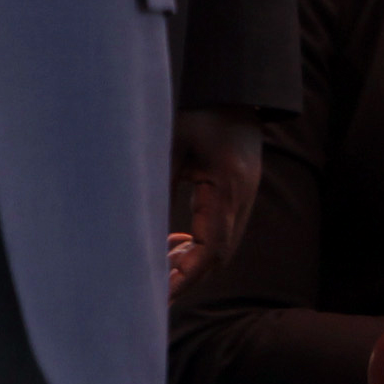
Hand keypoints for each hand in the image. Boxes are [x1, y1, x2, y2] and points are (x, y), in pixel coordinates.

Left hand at [169, 105, 264, 297]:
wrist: (236, 87)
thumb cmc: (200, 110)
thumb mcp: (172, 145)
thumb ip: (160, 186)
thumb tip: (138, 231)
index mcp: (227, 187)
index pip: (212, 250)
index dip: (186, 277)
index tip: (161, 297)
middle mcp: (242, 197)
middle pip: (219, 256)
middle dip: (187, 277)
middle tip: (152, 292)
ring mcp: (245, 195)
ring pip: (222, 247)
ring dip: (192, 262)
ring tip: (159, 267)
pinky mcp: (240, 192)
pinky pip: (222, 231)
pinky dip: (200, 246)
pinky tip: (175, 242)